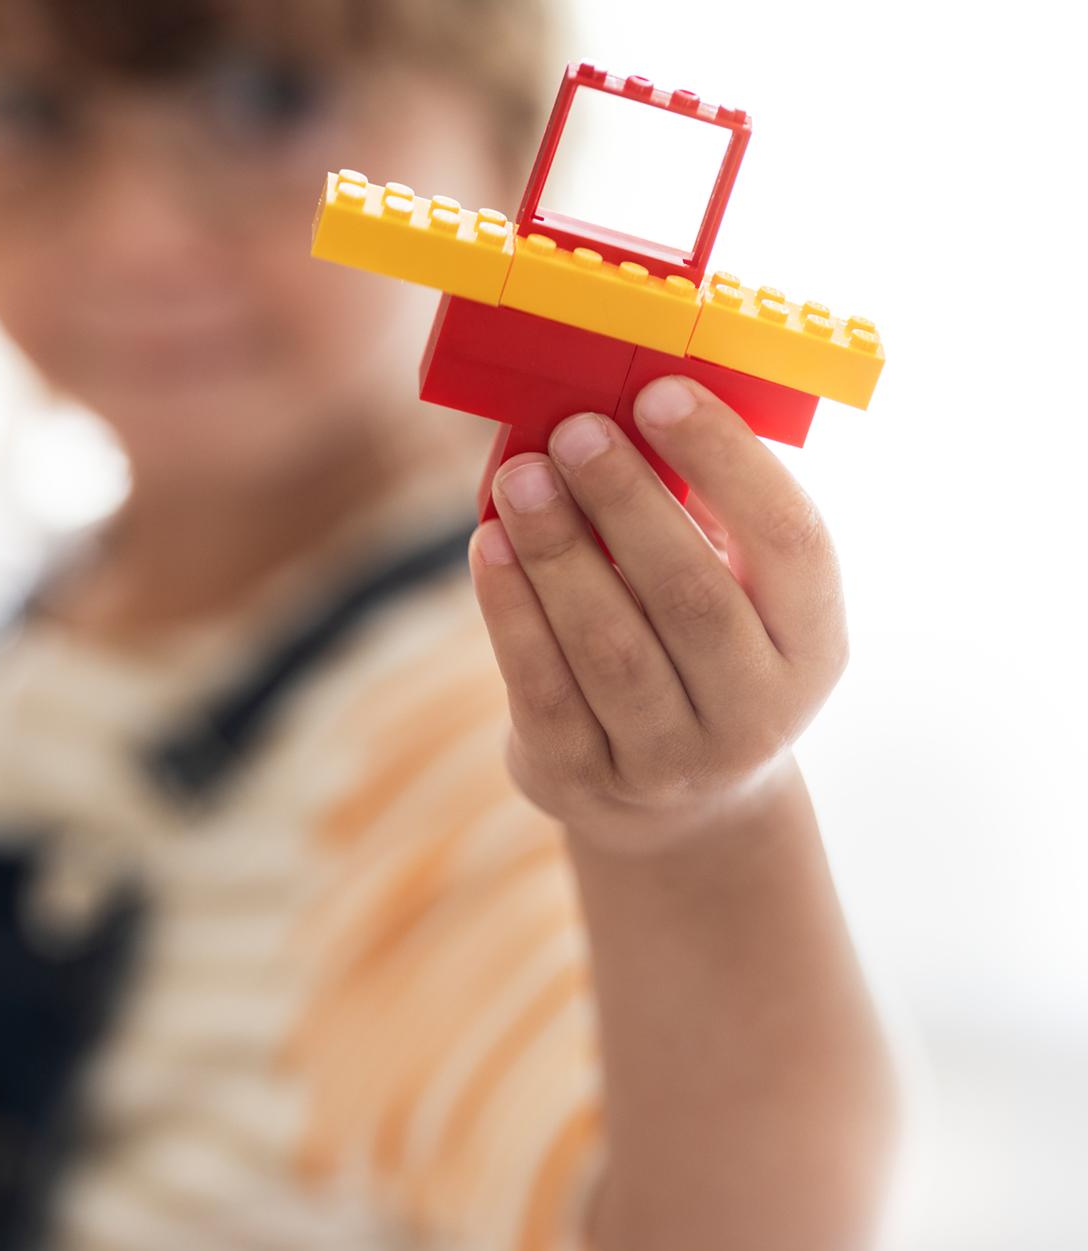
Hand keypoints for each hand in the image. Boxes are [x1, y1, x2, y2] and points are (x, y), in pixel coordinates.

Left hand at [467, 375, 848, 856]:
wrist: (675, 805)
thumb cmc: (697, 652)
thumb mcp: (732, 592)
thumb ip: (697, 511)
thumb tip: (623, 406)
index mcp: (812, 645)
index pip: (790, 541)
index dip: (729, 461)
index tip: (661, 394)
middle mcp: (756, 713)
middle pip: (692, 598)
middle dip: (627, 502)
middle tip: (575, 431)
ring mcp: (671, 761)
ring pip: (610, 649)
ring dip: (558, 552)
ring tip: (520, 478)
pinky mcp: (585, 780)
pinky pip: (543, 691)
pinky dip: (511, 612)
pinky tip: (489, 547)